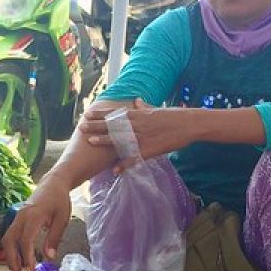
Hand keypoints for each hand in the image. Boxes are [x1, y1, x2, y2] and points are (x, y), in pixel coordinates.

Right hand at [0, 182, 72, 270]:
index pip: (25, 240)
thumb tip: (49, 257)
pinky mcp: (17, 218)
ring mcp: (17, 217)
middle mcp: (21, 216)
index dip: (27, 257)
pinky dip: (11, 248)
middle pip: (10, 240)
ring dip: (10, 255)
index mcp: (34, 216)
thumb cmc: (60, 200)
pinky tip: (18, 258)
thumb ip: (54, 237)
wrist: (53, 183)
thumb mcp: (62, 219)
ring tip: (17, 270)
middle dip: (12, 259)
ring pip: (7, 238)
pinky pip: (10, 235)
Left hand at [79, 99, 196, 169]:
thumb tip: (137, 100)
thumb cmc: (175, 116)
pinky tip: (115, 170)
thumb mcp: (157, 109)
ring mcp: (143, 137)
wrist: (189, 124)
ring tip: (91, 142)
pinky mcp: (150, 149)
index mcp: (138, 114)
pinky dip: (125, 164)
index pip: (115, 114)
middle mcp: (137, 124)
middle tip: (81, 126)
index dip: (100, 114)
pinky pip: (134, 158)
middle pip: (113, 125)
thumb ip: (145, 106)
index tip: (87, 114)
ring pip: (120, 138)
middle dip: (96, 126)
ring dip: (105, 141)